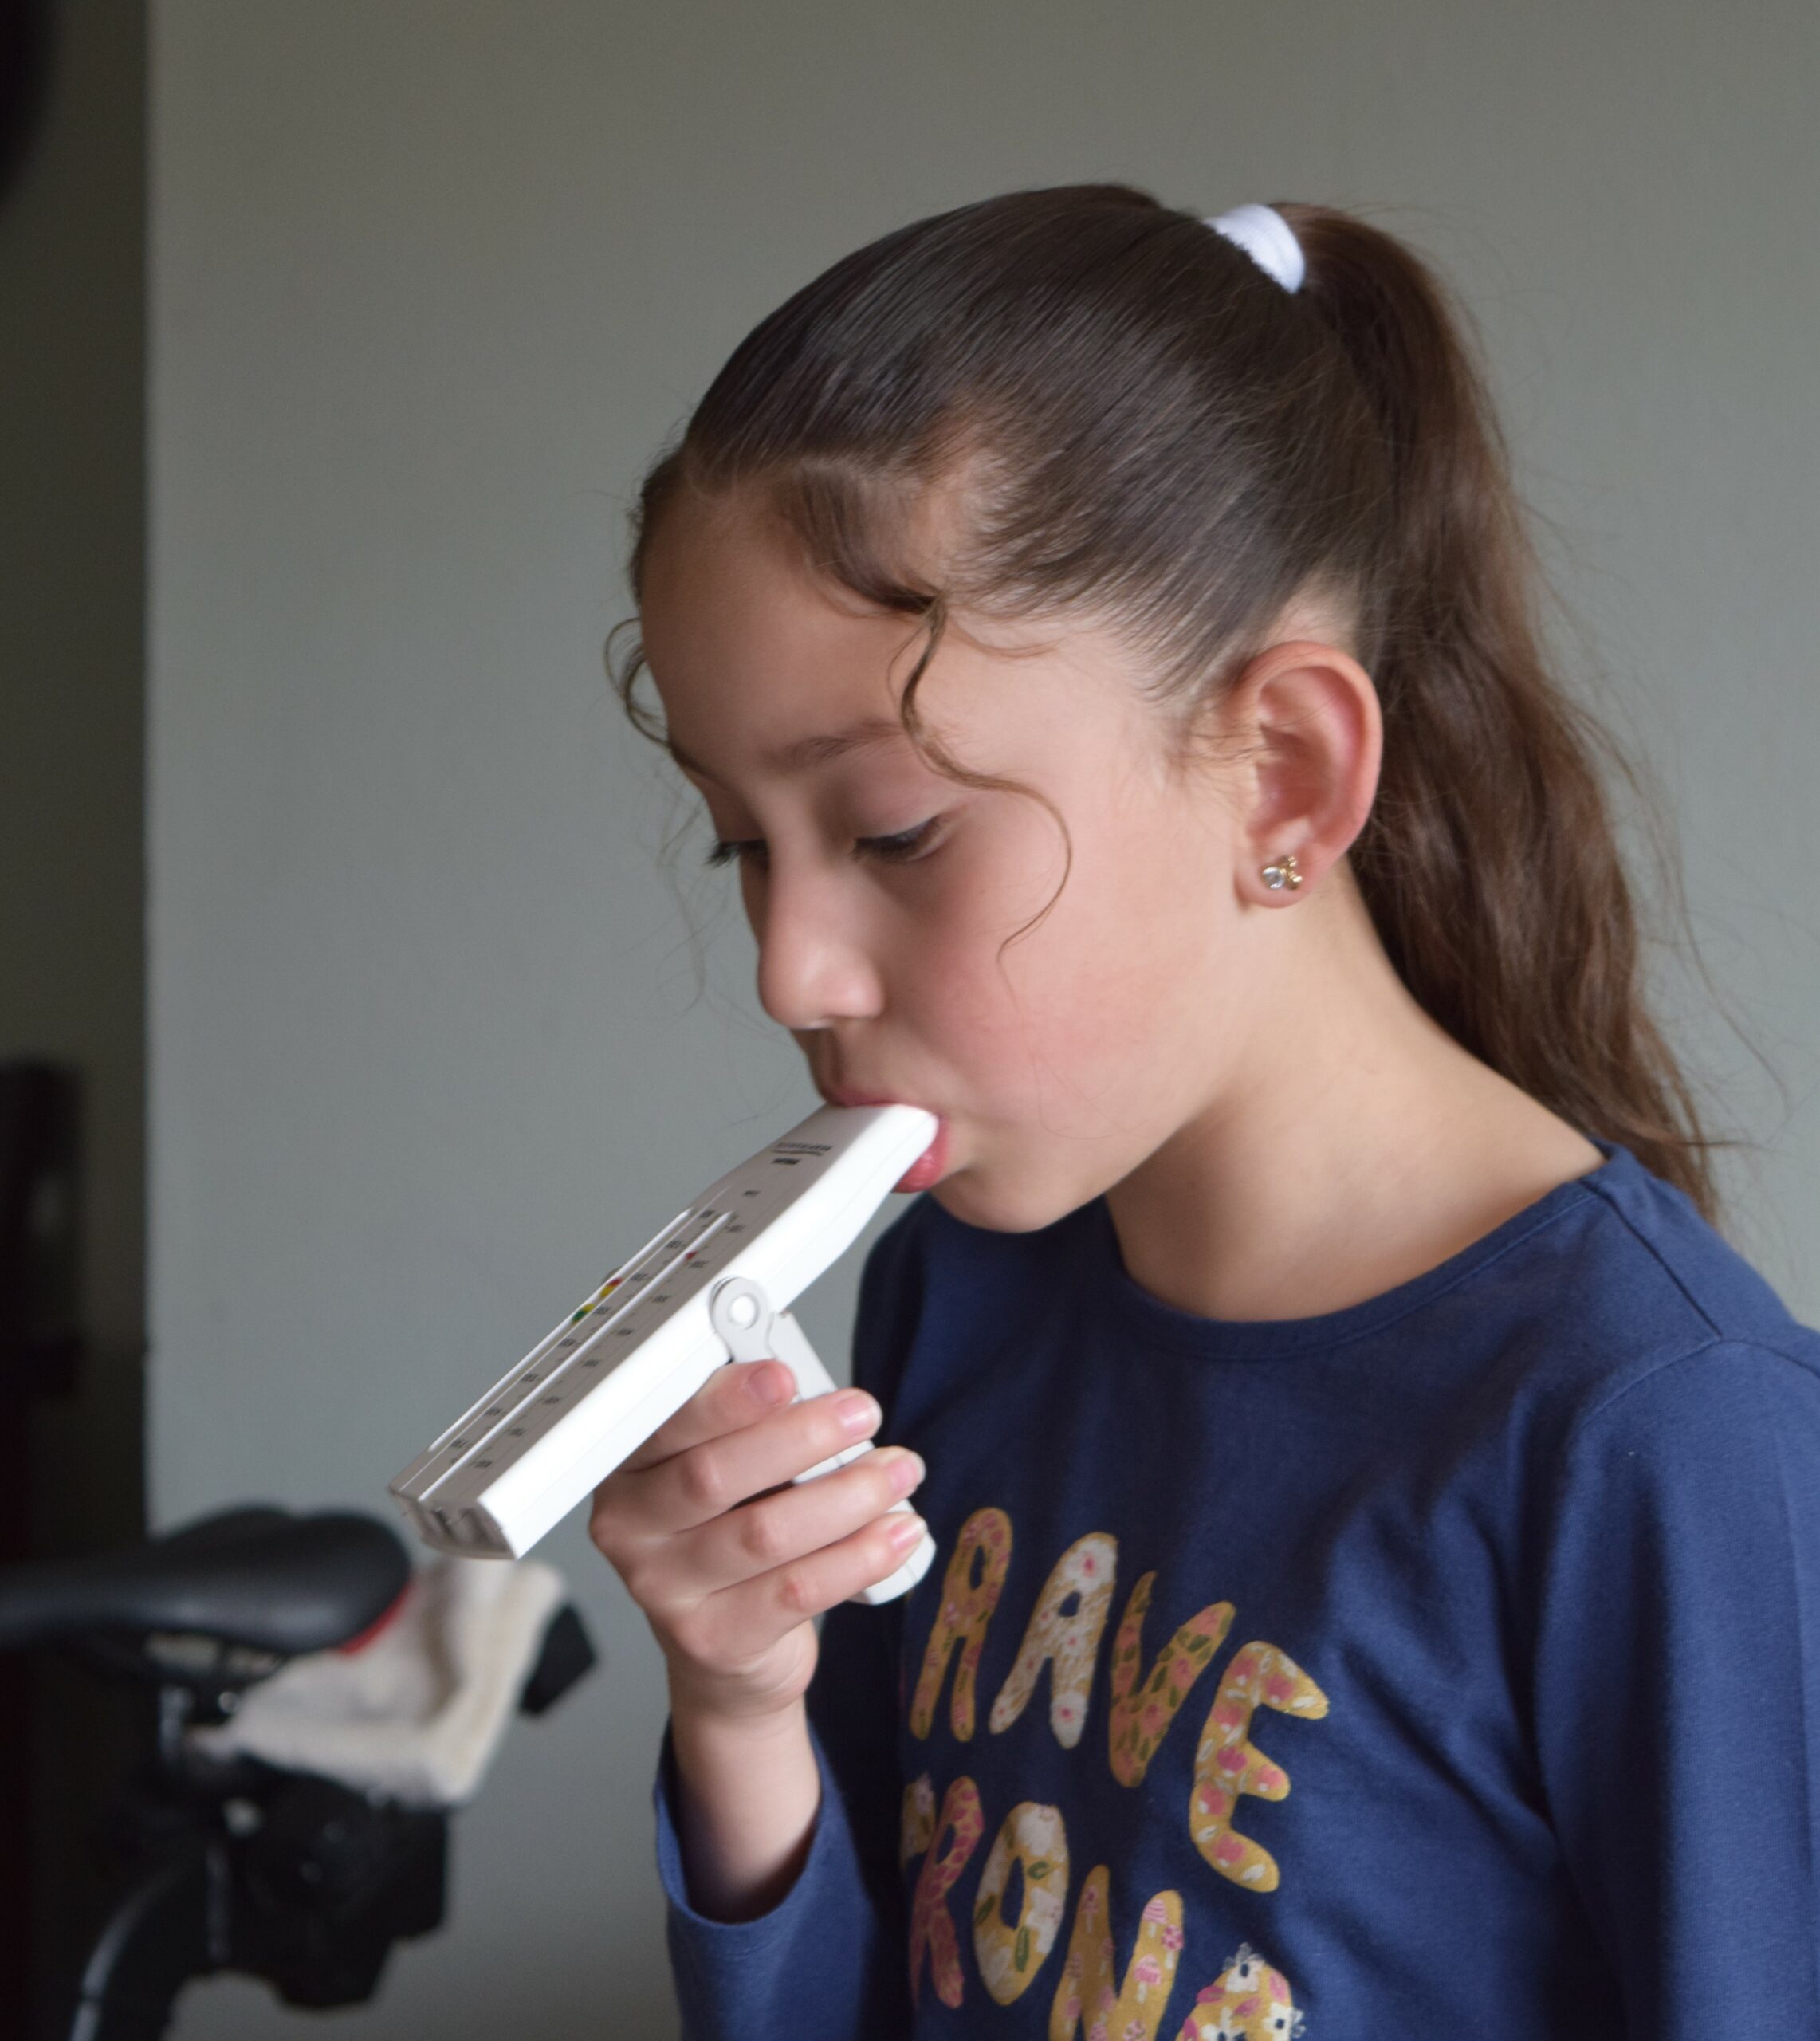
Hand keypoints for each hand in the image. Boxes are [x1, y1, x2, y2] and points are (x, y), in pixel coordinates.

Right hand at [588, 1358, 926, 1722]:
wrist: (728, 1646)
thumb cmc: (733, 1531)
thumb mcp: (732, 1472)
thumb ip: (756, 1429)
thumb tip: (816, 1391)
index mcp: (630, 1467)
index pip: (668, 1424)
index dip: (726, 1399)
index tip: (784, 1374)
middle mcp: (630, 1528)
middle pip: (711, 1477)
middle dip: (799, 1437)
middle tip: (860, 1413)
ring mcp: (665, 1591)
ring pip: (763, 1534)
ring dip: (845, 1495)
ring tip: (897, 1471)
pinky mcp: (713, 1639)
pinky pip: (796, 1591)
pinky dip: (858, 1555)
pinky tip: (898, 1532)